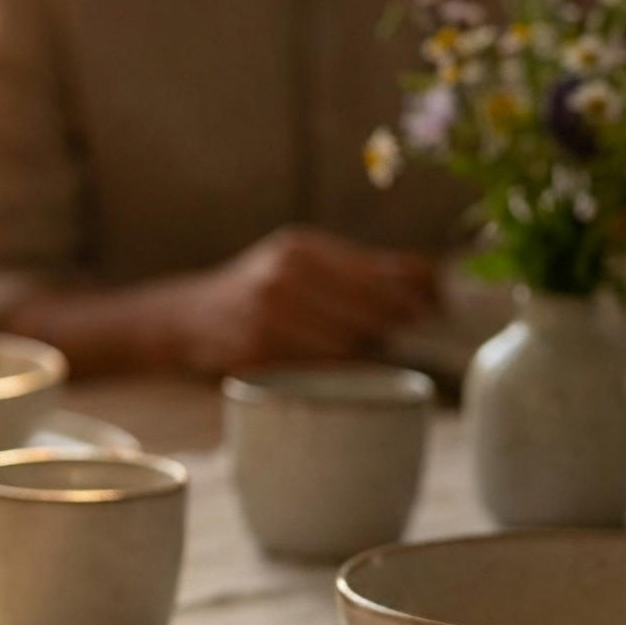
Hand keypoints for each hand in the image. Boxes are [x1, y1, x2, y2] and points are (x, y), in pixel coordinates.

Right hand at [169, 226, 437, 374]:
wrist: (184, 317)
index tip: (440, 310)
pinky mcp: (255, 356)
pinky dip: (336, 375)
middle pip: (372, 315)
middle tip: (411, 340)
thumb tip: (436, 277)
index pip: (382, 276)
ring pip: (349, 347)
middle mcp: (284, 277)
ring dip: (370, 358)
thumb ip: (363, 269)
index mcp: (302, 249)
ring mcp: (267, 317)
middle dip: (398, 331)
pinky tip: (339, 373)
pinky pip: (317, 371)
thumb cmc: (258, 290)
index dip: (420, 298)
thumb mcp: (302, 261)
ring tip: (374, 357)